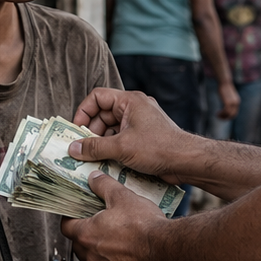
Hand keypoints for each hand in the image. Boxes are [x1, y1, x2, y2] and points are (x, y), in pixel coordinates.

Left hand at [61, 172, 171, 260]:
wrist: (167, 249)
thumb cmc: (144, 224)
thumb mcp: (122, 196)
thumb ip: (104, 186)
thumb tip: (94, 178)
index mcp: (87, 235)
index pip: (66, 227)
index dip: (69, 217)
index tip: (76, 211)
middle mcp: (92, 256)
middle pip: (78, 244)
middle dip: (84, 232)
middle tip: (95, 220)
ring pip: (94, 258)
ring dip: (99, 247)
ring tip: (113, 234)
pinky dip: (114, 259)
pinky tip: (127, 248)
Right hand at [71, 88, 198, 181]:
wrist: (186, 161)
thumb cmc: (158, 147)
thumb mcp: (122, 147)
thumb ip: (94, 147)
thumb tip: (73, 148)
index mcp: (129, 101)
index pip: (97, 97)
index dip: (84, 112)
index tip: (76, 130)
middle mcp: (134, 108)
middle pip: (102, 114)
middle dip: (91, 132)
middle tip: (82, 149)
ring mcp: (139, 123)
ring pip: (111, 129)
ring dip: (100, 143)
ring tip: (92, 159)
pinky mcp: (142, 138)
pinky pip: (120, 139)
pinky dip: (111, 149)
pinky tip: (105, 163)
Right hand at [216, 82, 240, 119]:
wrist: (225, 82)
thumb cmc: (225, 88)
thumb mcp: (228, 95)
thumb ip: (228, 101)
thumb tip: (226, 105)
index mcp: (237, 102)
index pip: (234, 114)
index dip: (228, 117)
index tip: (222, 116)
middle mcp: (236, 103)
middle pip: (232, 115)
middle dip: (225, 118)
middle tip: (219, 117)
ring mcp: (232, 103)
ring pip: (228, 114)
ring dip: (222, 116)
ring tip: (217, 115)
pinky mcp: (228, 102)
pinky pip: (225, 111)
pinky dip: (221, 114)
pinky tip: (217, 113)